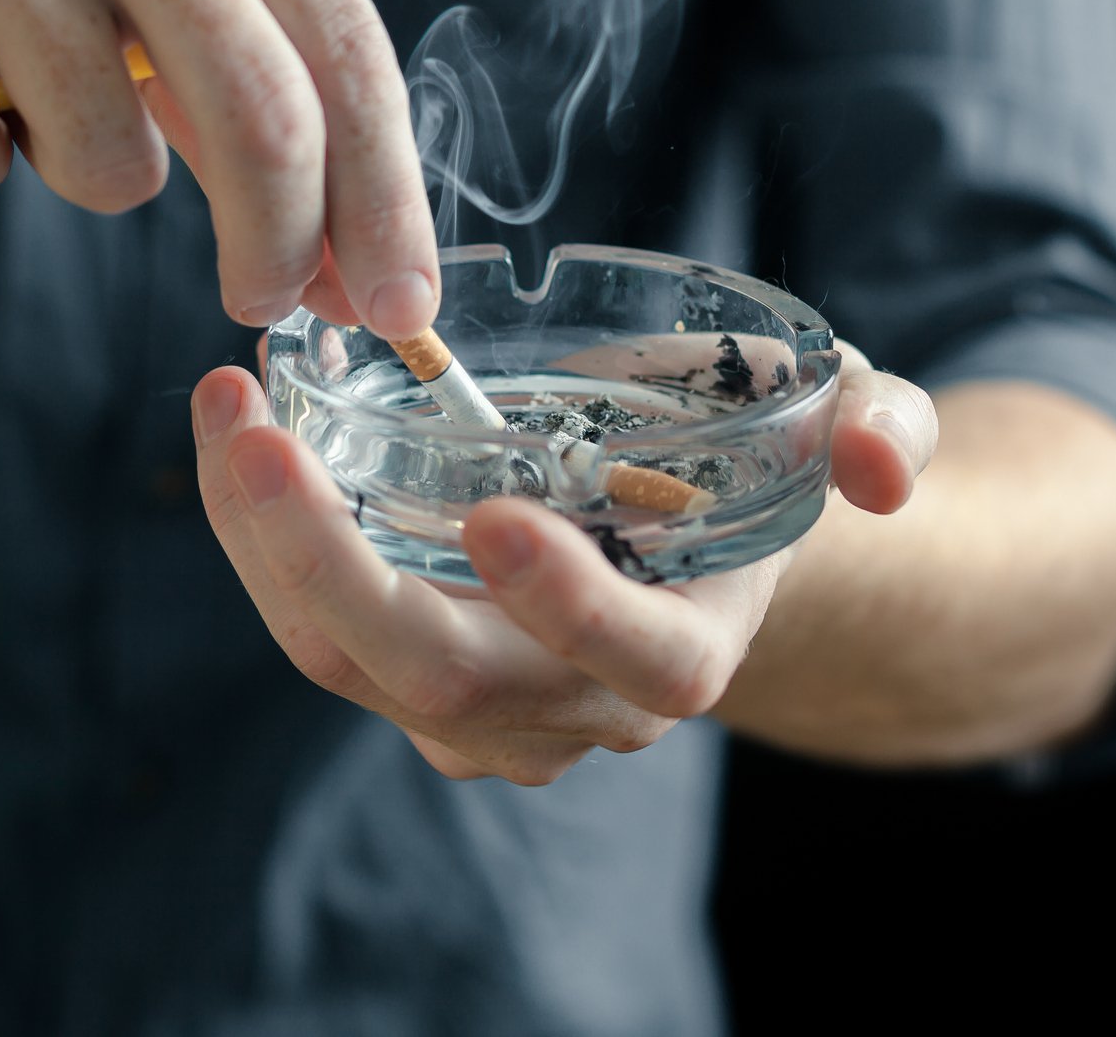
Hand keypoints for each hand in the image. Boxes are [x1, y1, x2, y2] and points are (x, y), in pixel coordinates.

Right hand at [0, 0, 437, 334]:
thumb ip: (256, 83)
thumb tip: (353, 268)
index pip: (347, 48)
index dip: (386, 201)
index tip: (403, 311)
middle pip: (263, 113)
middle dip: (279, 244)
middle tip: (262, 305)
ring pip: (109, 162)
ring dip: (82, 177)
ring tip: (24, 97)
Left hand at [190, 339, 935, 783]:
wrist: (682, 526)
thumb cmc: (759, 460)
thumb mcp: (849, 417)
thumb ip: (885, 428)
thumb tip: (886, 466)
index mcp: (688, 649)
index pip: (638, 665)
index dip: (571, 607)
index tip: (498, 515)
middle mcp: (577, 704)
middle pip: (449, 681)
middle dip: (339, 567)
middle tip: (266, 437)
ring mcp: (481, 703)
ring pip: (353, 663)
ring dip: (268, 546)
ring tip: (229, 412)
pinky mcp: (406, 671)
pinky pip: (316, 631)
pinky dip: (261, 543)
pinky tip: (239, 441)